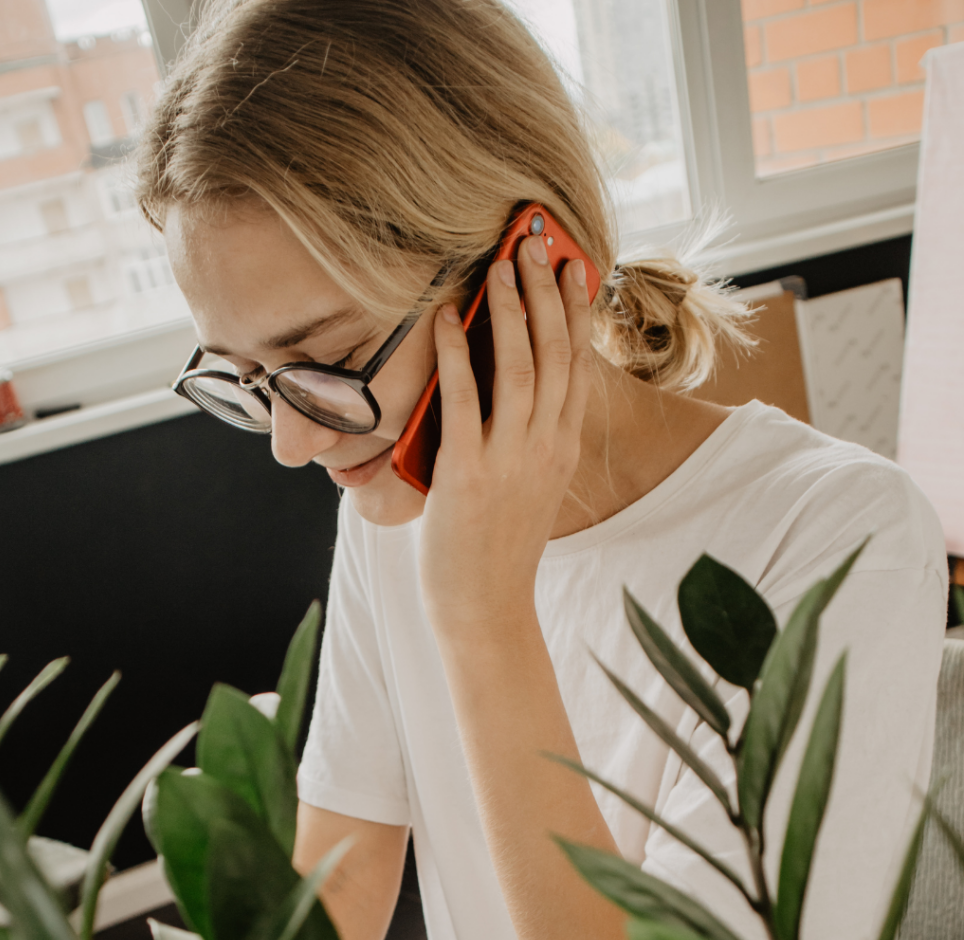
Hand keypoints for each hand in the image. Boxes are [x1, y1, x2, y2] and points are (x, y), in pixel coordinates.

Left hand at [419, 234, 594, 637]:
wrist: (487, 609)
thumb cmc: (499, 549)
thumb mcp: (530, 487)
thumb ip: (528, 440)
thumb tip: (506, 396)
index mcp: (563, 447)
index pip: (578, 364)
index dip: (575, 311)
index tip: (574, 267)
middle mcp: (546, 446)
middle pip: (557, 353)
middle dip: (548, 292)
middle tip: (537, 243)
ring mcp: (510, 458)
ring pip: (521, 367)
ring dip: (511, 310)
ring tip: (501, 264)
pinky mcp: (468, 472)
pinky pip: (464, 401)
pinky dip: (458, 354)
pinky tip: (448, 320)